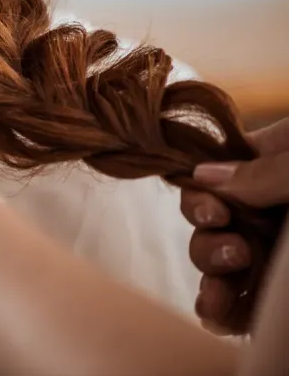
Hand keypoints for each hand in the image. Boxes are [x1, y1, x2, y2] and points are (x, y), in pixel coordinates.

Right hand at [181, 118, 288, 333]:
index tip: (213, 210)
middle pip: (212, 223)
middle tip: (235, 253)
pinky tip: (217, 317)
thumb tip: (203, 176)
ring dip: (211, 278)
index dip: (200, 196)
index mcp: (276, 165)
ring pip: (222, 263)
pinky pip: (246, 300)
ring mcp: (276, 248)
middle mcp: (271, 206)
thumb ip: (266, 168)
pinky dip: (225, 310)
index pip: (216, 174)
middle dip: (207, 242)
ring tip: (221, 295)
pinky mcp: (281, 288)